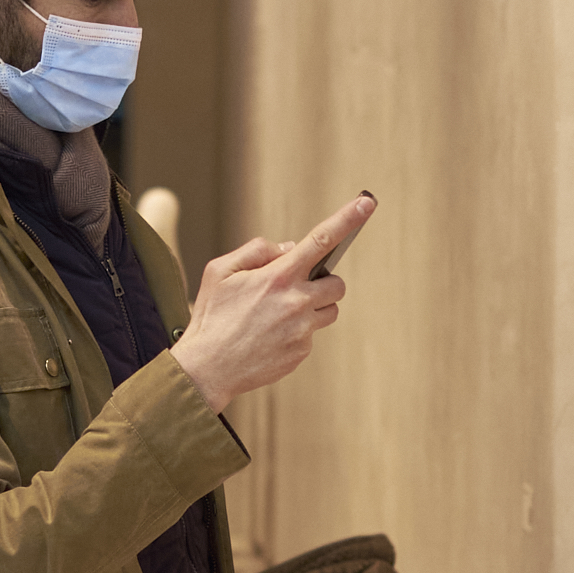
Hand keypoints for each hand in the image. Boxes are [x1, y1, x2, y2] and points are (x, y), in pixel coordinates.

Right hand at [172, 194, 374, 414]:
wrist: (207, 369)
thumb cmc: (212, 316)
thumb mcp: (220, 271)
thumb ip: (257, 251)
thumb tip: (290, 248)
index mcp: (278, 276)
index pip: (320, 240)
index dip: (346, 219)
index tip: (366, 203)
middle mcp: (296, 302)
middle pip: (336, 284)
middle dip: (323, 283)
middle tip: (297, 288)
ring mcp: (302, 330)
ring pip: (329, 311)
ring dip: (314, 307)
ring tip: (279, 314)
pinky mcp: (301, 352)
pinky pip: (311, 335)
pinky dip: (296, 333)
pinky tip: (270, 337)